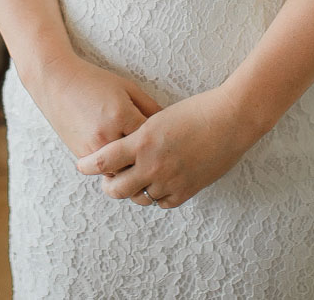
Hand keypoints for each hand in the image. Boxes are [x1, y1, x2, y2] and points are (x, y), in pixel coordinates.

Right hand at [22, 51, 161, 159]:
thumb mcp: (127, 88)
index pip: (152, 139)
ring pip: (122, 173)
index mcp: (122, 115)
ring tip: (147, 169)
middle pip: (139, 161)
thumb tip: (170, 127)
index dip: (165, 143)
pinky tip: (127, 166)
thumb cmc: (95, 82)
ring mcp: (92, 148)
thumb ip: (150, 108)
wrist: (57, 81)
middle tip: (165, 164)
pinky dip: (117, 171)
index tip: (173, 145)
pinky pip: (105, 172)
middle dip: (152, 164)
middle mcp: (107, 135)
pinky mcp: (81, 155)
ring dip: (134, 173)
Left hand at [74, 86, 259, 209]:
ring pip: (140, 197)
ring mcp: (170, 180)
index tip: (82, 166)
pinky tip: (159, 182)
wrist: (231, 120)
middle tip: (109, 180)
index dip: (88, 166)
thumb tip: (123, 149)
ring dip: (136, 189)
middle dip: (109, 186)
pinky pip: (162, 202)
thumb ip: (139, 135)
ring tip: (137, 179)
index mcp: (143, 141)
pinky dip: (158, 194)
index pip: (104, 160)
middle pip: (117, 189)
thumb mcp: (159, 117)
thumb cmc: (196, 111)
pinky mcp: (187, 190)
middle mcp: (153, 164)